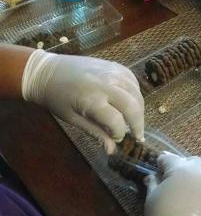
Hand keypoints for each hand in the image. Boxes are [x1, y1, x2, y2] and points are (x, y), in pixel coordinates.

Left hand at [21, 50, 143, 153]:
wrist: (46, 72)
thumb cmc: (57, 99)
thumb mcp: (73, 119)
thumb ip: (96, 133)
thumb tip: (112, 150)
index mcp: (92, 100)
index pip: (117, 122)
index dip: (120, 134)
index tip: (116, 139)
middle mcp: (105, 84)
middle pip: (132, 106)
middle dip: (138, 124)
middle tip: (137, 135)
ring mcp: (110, 72)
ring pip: (136, 92)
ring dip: (139, 108)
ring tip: (135, 120)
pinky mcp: (112, 65)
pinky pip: (132, 79)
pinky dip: (135, 92)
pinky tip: (131, 101)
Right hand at [145, 153, 200, 215]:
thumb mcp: (151, 199)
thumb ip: (153, 183)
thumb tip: (152, 176)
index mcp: (181, 168)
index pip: (169, 158)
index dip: (162, 163)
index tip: (159, 168)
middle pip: (193, 162)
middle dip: (184, 167)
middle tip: (176, 181)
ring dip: (200, 179)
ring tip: (193, 194)